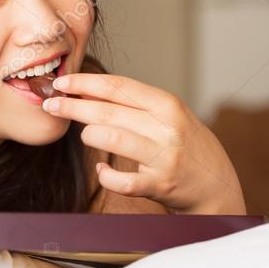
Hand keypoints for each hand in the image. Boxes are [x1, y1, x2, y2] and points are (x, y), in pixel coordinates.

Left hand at [43, 74, 244, 214]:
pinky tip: (103, 170)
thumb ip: (136, 105)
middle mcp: (167, 128)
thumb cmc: (187, 146)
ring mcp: (164, 157)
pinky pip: (121, 180)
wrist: (218, 185)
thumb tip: (90, 90)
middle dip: (74, 106)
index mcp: (167, 105)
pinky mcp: (161, 184)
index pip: (119, 87)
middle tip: (51, 105)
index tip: (62, 82)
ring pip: (112, 138)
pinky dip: (106, 175)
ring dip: (89, 136)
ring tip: (83, 136)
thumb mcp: (170, 116)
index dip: (86, 83)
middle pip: (109, 111)